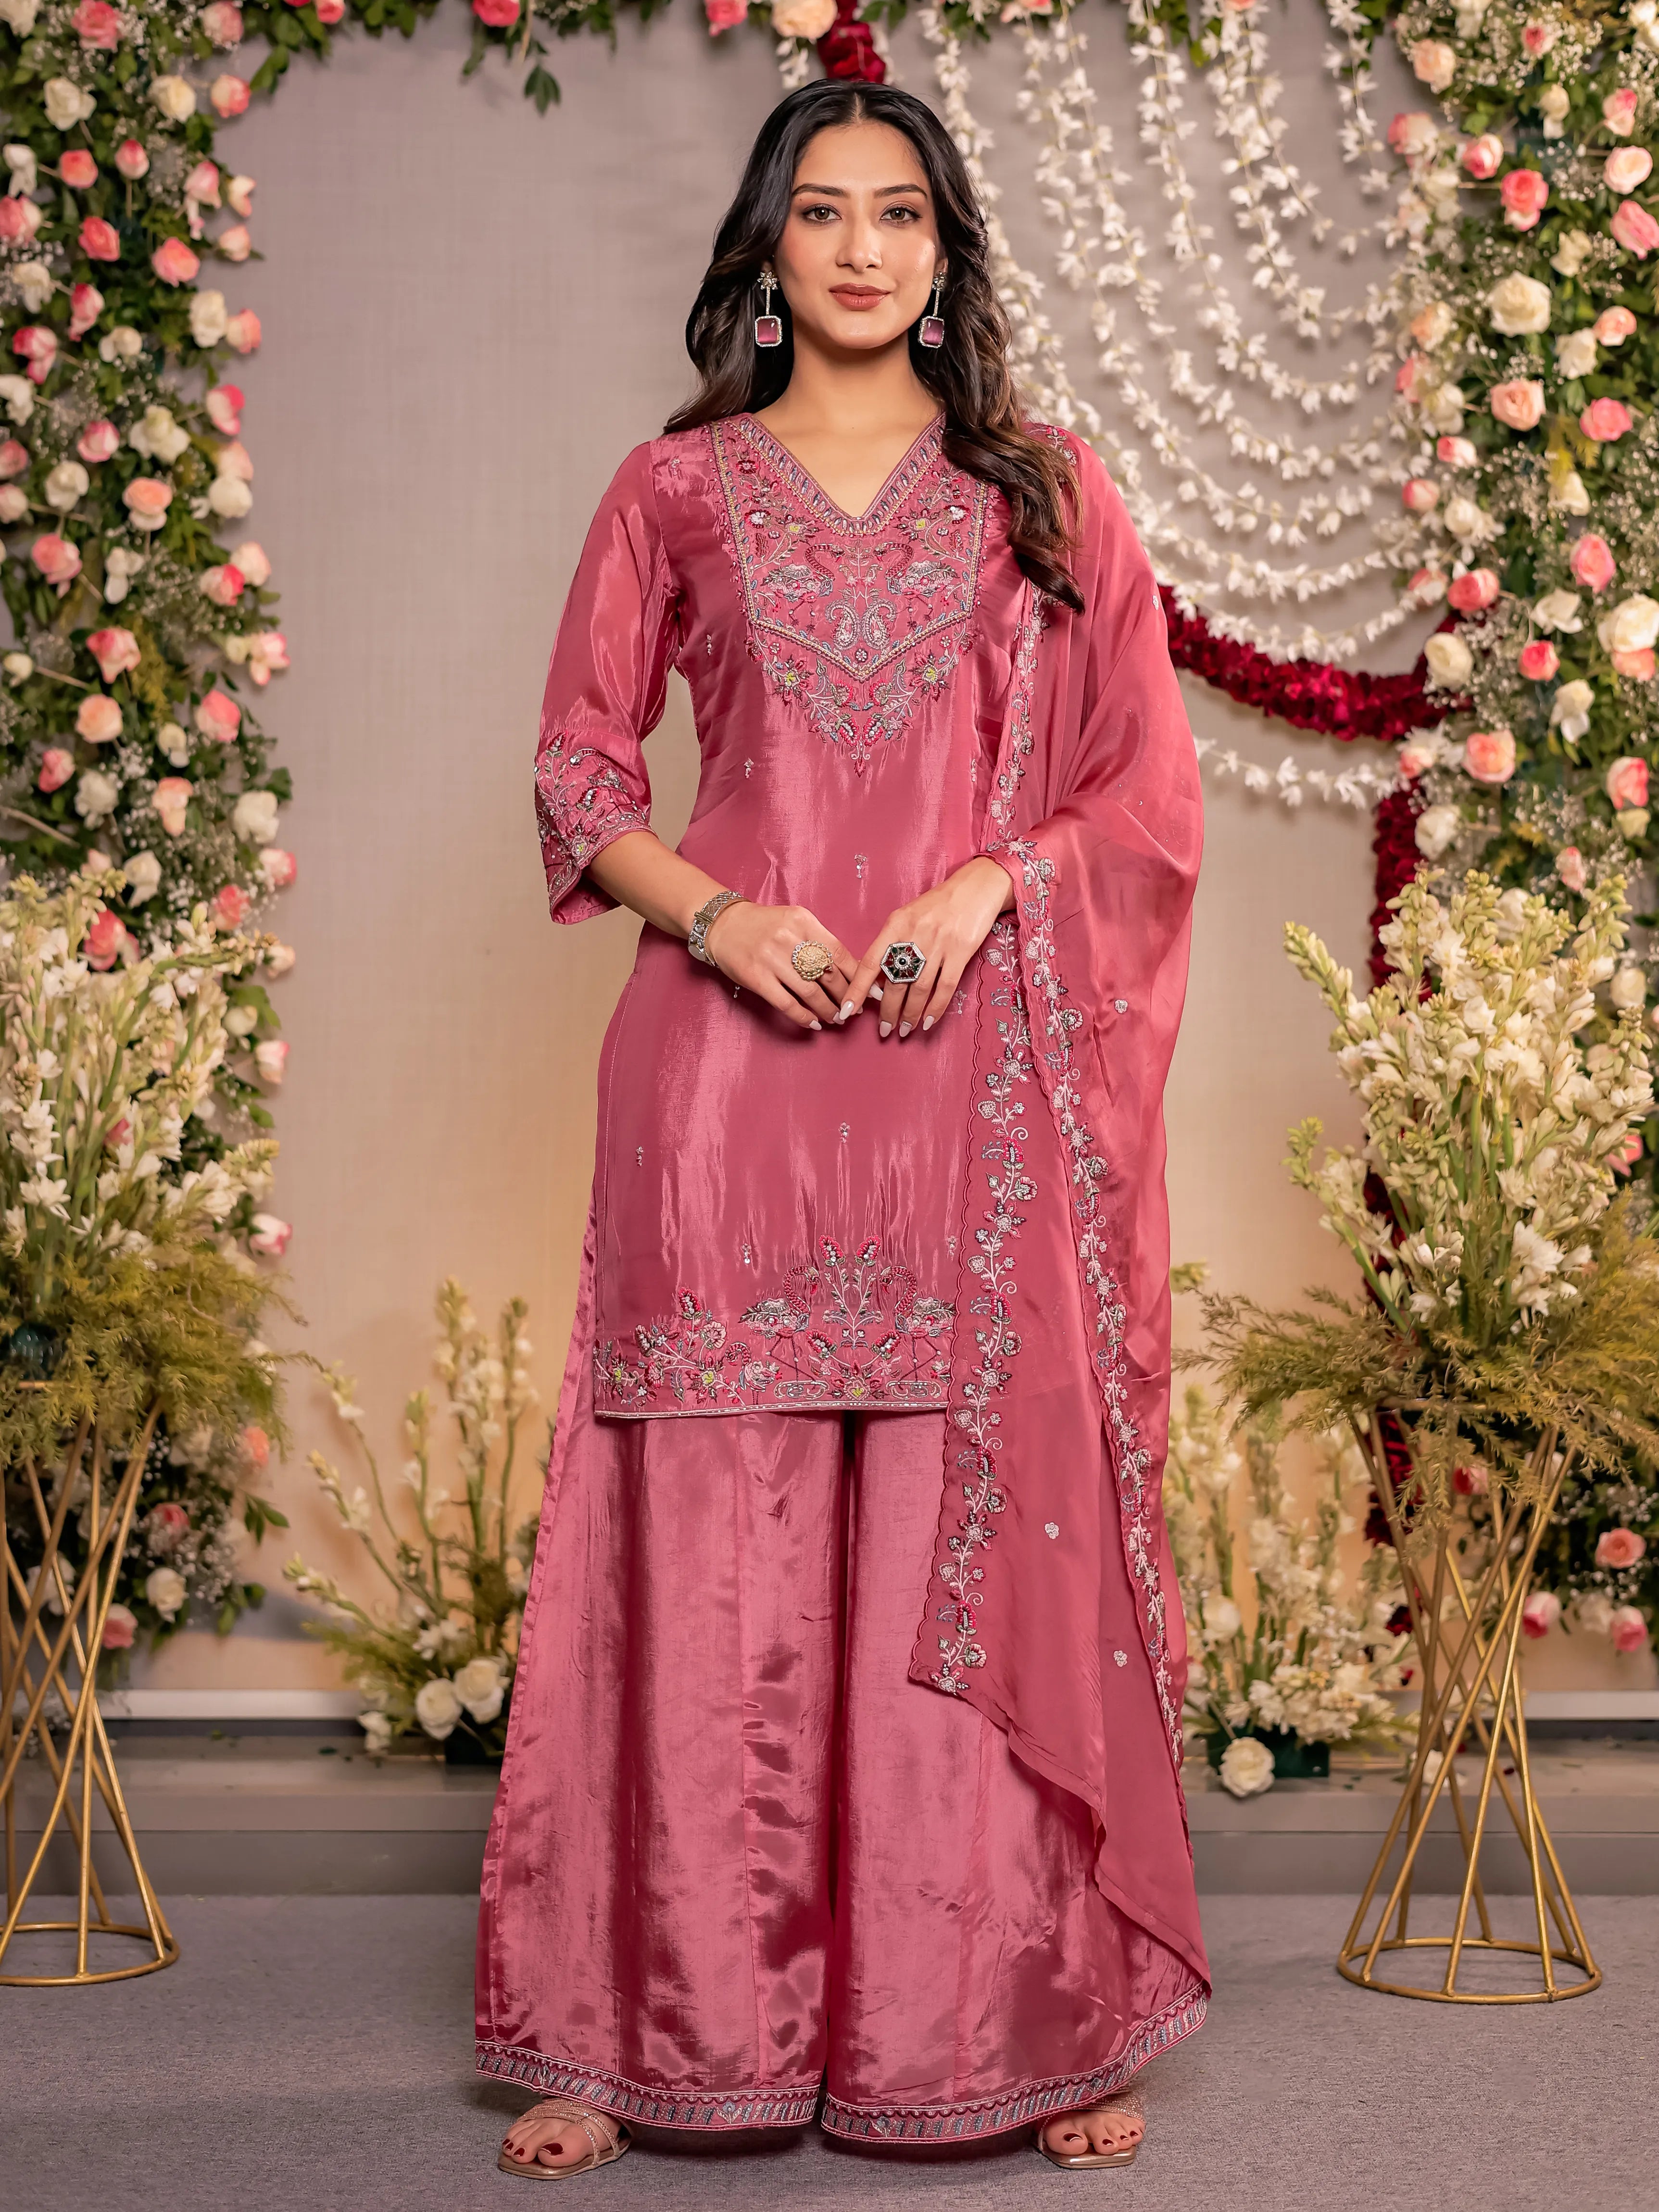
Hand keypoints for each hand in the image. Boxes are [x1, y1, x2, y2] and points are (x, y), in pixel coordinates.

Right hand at [704, 900, 858, 1030]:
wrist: (724, 925)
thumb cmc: (765, 926)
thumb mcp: (795, 923)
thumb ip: (819, 941)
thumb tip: (850, 971)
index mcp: (804, 922)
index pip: (839, 953)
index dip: (857, 976)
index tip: (869, 992)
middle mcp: (789, 938)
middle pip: (828, 974)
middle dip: (846, 997)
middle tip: (854, 1010)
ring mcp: (772, 959)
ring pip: (811, 992)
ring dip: (828, 1010)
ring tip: (837, 1018)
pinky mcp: (756, 978)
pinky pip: (787, 1004)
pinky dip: (804, 1017)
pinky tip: (814, 1023)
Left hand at [843, 858, 1013, 1037]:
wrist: (975, 889)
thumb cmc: (937, 905)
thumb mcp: (907, 916)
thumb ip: (891, 943)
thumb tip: (876, 980)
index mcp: (895, 925)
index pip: (869, 964)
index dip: (856, 990)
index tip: (846, 1012)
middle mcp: (914, 935)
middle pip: (894, 982)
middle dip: (887, 1011)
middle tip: (884, 1030)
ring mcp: (938, 945)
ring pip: (918, 990)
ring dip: (909, 1015)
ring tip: (904, 1030)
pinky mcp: (961, 953)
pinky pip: (944, 988)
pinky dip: (935, 1009)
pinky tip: (927, 1022)